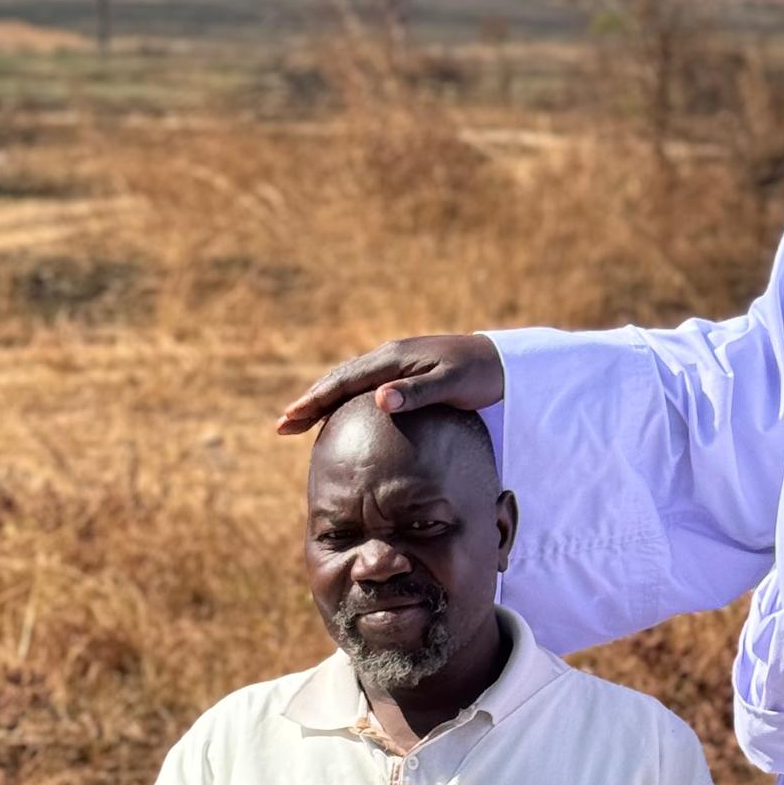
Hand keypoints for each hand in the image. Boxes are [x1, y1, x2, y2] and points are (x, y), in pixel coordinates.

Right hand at [276, 334, 504, 436]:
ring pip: (348, 384)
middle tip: (282, 426)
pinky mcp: (403, 374)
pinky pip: (364, 388)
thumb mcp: (450, 385)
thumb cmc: (478, 376)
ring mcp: (394, 365)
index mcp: (392, 359)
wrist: (501, 362)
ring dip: (323, 402)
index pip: (343, 381)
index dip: (314, 400)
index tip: (290, 419)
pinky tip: (340, 419)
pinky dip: (344, 402)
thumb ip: (417, 393)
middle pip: (337, 381)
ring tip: (301, 424)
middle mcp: (387, 358)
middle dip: (309, 403)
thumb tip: (379, 399)